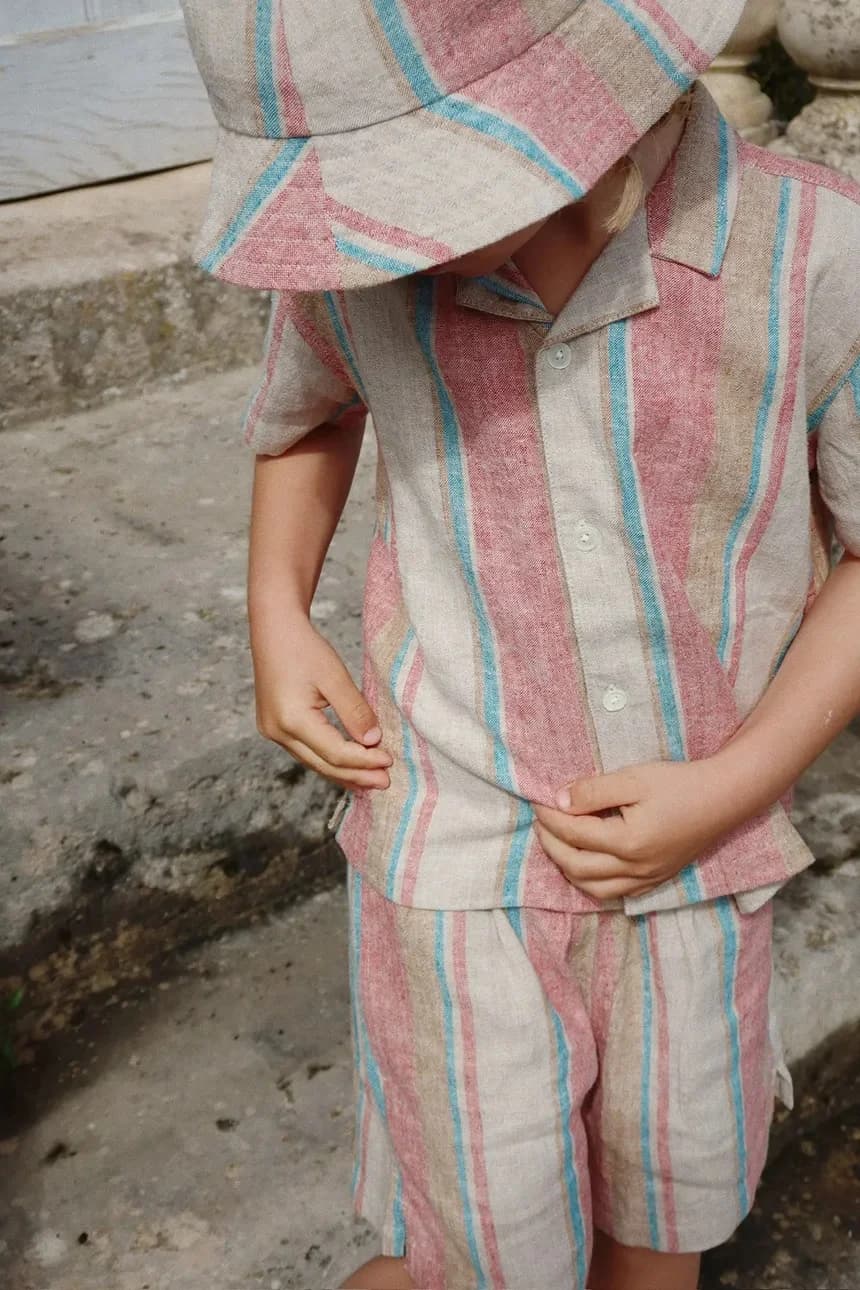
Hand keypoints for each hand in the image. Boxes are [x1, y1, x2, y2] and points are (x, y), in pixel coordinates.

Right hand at [251, 607, 391, 791]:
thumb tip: (374, 742)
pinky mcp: (275, 727)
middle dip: (356, 775)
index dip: (364, 761)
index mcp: (291, 720)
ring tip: (371, 781)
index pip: (335, 753)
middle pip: (323, 765)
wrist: (274, 629)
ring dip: (344, 773)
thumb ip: (355, 711)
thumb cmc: (303, 647)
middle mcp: (277, 732)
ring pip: (314, 763)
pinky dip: (329, 761)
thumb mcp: (335, 677)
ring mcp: (273, 732)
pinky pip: (306, 752)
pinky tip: (347, 767)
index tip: (390, 762)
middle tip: (386, 782)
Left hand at [531, 757, 743, 900]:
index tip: (538, 801)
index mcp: (628, 842)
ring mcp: (647, 878)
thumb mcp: (633, 778)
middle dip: (550, 845)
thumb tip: (557, 801)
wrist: (724, 797)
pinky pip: (615, 892)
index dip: (550, 817)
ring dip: (567, 869)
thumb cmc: (679, 783)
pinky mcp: (656, 879)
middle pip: (576, 867)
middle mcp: (636, 868)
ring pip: (593, 888)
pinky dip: (591, 882)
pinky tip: (584, 864)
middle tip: (539, 822)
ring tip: (555, 844)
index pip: (574, 833)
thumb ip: (593, 791)